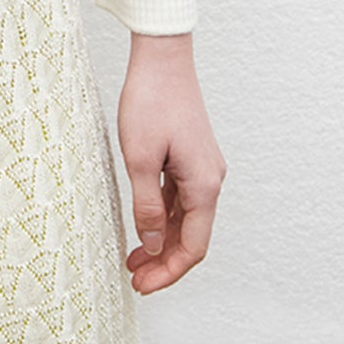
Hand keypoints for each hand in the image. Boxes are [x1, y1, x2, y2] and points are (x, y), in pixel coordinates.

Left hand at [117, 33, 226, 295]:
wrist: (162, 57)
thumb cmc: (150, 102)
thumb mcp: (138, 158)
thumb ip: (146, 206)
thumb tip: (153, 247)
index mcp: (204, 185)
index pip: (193, 247)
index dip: (169, 272)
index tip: (141, 286)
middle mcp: (211, 180)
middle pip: (192, 237)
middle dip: (165, 263)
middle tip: (134, 279)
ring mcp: (202, 168)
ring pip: (185, 219)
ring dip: (162, 241)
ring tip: (132, 260)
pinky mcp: (191, 157)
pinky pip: (179, 198)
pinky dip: (162, 216)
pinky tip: (142, 226)